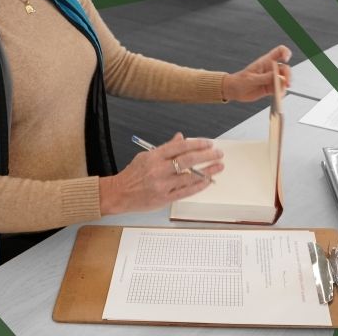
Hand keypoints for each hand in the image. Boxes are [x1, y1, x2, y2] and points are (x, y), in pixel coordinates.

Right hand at [99, 133, 223, 214]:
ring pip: (190, 177)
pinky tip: (208, 181)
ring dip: (207, 171)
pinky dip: (199, 186)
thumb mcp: (146, 156)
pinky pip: (186, 192)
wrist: (119, 194)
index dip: (197, 143)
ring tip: (218, 166)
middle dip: (206, 156)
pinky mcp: (165, 199)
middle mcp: (159, 170)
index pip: (180, 147)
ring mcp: (162, 185)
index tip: (208, 143)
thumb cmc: (132, 175)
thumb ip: (166, 148)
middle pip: (187, 160)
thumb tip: (181, 138)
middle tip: (218, 153)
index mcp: (154, 156)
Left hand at [221, 45, 291, 102]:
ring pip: (284, 79)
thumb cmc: (240, 81)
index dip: (285, 53)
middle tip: (286, 83)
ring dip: (286, 85)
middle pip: (285, 68)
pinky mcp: (271, 88)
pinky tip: (278, 95)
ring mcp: (272, 79)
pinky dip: (281, 92)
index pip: (279, 51)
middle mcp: (271, 69)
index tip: (286, 59)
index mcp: (266, 61)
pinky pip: (280, 89)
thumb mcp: (251, 79)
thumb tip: (279, 76)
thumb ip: (265, 77)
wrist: (234, 91)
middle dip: (288, 75)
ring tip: (281, 91)